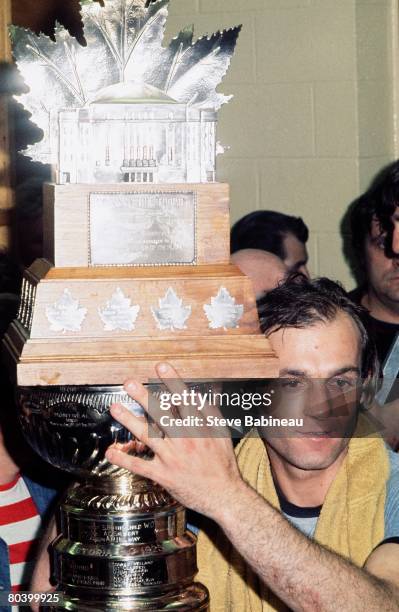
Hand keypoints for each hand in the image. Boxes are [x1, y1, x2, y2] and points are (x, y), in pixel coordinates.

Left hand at [105, 363, 242, 519]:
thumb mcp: (222, 433)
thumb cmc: (223, 463)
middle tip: (129, 383)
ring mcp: (173, 457)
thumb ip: (209, 411)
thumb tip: (196, 393)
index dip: (172, 381)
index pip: (184, 399)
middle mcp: (185, 440)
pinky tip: (111, 452)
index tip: (161, 367)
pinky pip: (141, 465)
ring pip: (147, 435)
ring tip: (115, 408)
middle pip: (161, 414)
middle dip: (144, 397)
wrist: (224, 496)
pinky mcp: (164, 475)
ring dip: (129, 420)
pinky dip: (124, 459)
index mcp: (199, 427)